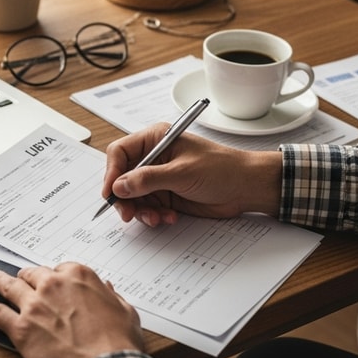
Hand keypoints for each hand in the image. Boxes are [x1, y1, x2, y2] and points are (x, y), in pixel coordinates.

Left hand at [0, 263, 143, 357]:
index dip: (54, 278)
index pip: (59, 269)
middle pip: (31, 274)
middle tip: (20, 280)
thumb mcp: (125, 311)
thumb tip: (106, 289)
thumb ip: (112, 296)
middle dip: (26, 278)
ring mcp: (34, 305)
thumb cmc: (119, 343)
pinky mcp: (20, 328)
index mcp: (79, 276)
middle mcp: (53, 284)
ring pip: (9, 287)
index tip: (52, 284)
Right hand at [101, 125, 283, 225]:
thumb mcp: (182, 173)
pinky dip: (154, 216)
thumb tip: (120, 186)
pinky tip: (169, 217)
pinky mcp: (167, 195)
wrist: (247, 187)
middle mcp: (154, 157)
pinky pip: (149, 208)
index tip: (110, 193)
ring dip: (141, 211)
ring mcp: (160, 178)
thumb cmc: (222, 169)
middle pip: (123, 178)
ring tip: (156, 218)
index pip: (120, 153)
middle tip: (129, 214)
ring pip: (134, 197)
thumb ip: (148, 179)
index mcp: (156, 139)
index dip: (111, 173)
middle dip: (125, 198)